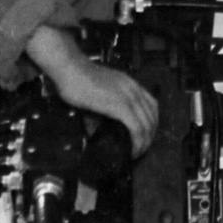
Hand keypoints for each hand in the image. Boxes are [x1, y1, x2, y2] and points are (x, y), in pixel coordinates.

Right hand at [25, 27, 158, 154]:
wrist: (71, 69)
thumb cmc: (78, 79)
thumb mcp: (97, 93)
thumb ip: (101, 109)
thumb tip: (95, 130)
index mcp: (130, 84)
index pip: (152, 105)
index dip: (151, 123)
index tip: (143, 137)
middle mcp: (133, 89)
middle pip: (152, 116)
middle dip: (149, 136)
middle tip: (140, 149)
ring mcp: (128, 97)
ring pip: (147, 124)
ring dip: (144, 142)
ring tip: (136, 152)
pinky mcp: (120, 105)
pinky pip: (136, 127)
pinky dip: (137, 142)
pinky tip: (132, 151)